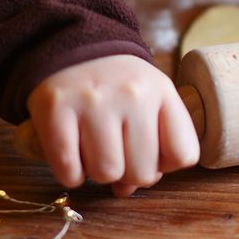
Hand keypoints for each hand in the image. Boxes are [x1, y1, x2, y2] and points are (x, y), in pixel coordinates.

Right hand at [26, 55, 199, 195]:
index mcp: (162, 92)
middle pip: (142, 172)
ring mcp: (93, 100)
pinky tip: (71, 153)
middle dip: (127, 172)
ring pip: (106, 174)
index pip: (183, 155)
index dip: (163, 165)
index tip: (147, 151)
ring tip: (91, 148)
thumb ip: (151, 147)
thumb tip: (125, 190)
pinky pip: (69, 170)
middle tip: (114, 150)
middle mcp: (132, 94)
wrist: (72, 48)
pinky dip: (70, 173)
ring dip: (96, 172)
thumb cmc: (116, 87)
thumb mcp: (149, 101)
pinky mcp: (55, 108)